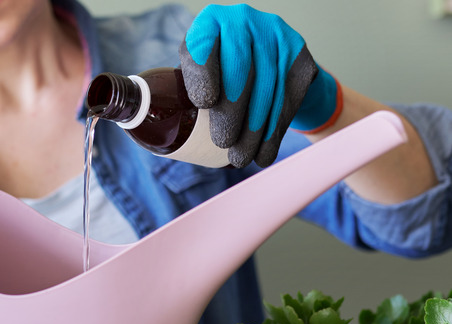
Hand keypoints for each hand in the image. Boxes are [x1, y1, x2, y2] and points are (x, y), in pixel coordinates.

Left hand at [179, 4, 340, 167]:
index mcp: (210, 23)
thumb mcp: (195, 71)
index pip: (204, 44)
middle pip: (239, 70)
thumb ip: (183, 89)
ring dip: (254, 131)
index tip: (204, 103)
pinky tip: (264, 152)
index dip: (204, 73)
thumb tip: (170, 125)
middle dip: (231, 113)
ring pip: (267, 88)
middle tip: (223, 143)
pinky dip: (275, 131)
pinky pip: (288, 97)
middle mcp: (244, 20)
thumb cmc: (217, 70)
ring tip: (241, 158)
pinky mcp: (298, 54)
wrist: (264, 57)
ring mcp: (275, 34)